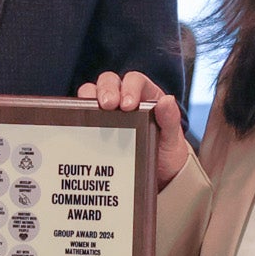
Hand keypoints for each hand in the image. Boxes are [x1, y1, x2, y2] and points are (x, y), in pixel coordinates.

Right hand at [76, 72, 188, 188]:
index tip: (128, 105)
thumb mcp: (173, 138)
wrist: (158, 175)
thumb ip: (171, 119)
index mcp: (145, 94)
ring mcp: (108, 110)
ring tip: (92, 112)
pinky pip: (85, 113)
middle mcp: (124, 97)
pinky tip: (82, 125)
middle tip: (108, 105)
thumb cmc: (166, 151)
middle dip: (106, 89)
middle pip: (110, 81)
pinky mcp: (96, 123)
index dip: (129, 87)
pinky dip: (81, 114)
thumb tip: (167, 100)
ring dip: (90, 97)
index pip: (134, 80)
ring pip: (93, 92)